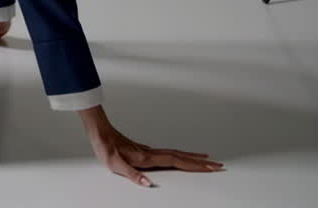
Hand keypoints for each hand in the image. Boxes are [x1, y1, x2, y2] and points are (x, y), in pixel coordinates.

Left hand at [80, 106, 223, 186]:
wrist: (99, 132)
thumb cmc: (105, 148)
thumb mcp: (115, 164)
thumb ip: (132, 175)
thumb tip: (147, 184)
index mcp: (148, 158)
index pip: (177, 162)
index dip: (195, 166)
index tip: (212, 168)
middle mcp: (151, 153)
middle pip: (181, 157)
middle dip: (200, 162)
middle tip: (218, 165)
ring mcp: (149, 151)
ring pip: (176, 154)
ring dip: (192, 157)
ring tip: (205, 159)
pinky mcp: (144, 150)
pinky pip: (168, 153)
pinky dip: (179, 155)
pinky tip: (179, 157)